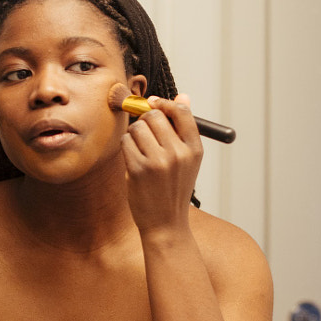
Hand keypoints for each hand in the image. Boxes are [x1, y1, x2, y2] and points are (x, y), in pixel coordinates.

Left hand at [121, 93, 202, 234]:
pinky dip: (126, 147)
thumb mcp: (187, 160)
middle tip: (145, 133)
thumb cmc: (174, 188)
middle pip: (154, 116)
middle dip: (145, 120)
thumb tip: (183, 96)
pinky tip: (133, 160)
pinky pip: (126, 142)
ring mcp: (158, 162)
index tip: (154, 104)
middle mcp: (179, 154)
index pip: (181, 112)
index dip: (165, 103)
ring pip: (137, 128)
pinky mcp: (139, 170)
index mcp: (195, 149)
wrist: (166, 223)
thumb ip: (183, 128)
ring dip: (134, 135)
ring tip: (140, 150)